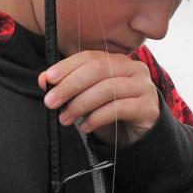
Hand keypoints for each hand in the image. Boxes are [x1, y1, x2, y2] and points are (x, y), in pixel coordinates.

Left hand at [38, 51, 159, 144]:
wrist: (140, 135)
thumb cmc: (112, 113)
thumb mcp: (89, 98)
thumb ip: (69, 86)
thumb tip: (44, 80)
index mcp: (118, 61)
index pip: (90, 57)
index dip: (67, 66)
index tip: (48, 79)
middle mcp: (134, 69)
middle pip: (98, 70)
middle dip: (70, 85)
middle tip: (51, 102)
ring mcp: (144, 87)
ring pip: (107, 89)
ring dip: (80, 104)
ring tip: (65, 118)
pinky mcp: (148, 107)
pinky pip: (119, 109)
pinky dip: (97, 118)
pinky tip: (85, 126)